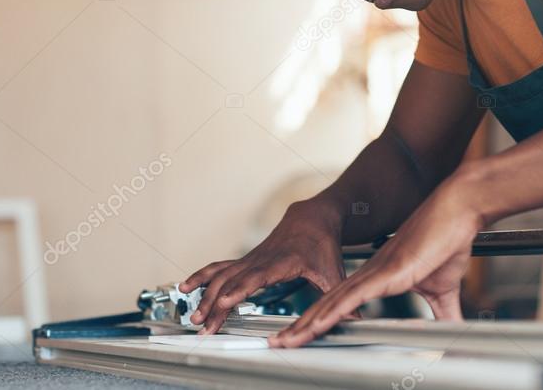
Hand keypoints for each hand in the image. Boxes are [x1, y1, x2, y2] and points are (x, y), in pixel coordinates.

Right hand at [179, 199, 345, 333]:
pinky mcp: (244, 259)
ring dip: (204, 294)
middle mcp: (261, 259)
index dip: (240, 288)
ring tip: (193, 314)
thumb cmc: (322, 243)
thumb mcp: (333, 271)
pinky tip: (185, 286)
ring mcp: (250, 258)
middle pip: (233, 281)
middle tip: (203, 324)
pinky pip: (218, 266)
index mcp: (282, 261)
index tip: (225, 301)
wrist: (312, 217)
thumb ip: (339, 296)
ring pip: (221, 274)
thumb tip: (357, 317)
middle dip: (215, 303)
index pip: (258, 276)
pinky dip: (201, 276)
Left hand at [269, 173, 480, 347]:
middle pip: (327, 305)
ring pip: (332, 303)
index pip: (341, 304)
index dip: (321, 320)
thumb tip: (453, 333)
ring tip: (285, 341)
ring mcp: (375, 272)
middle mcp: (370, 274)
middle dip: (302, 326)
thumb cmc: (449, 242)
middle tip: (279, 343)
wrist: (458, 211)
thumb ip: (444, 314)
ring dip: (308, 324)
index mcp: (378, 277)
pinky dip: (334, 311)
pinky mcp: (386, 272)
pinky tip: (316, 324)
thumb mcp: (444, 291)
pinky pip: (353, 295)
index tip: (303, 335)